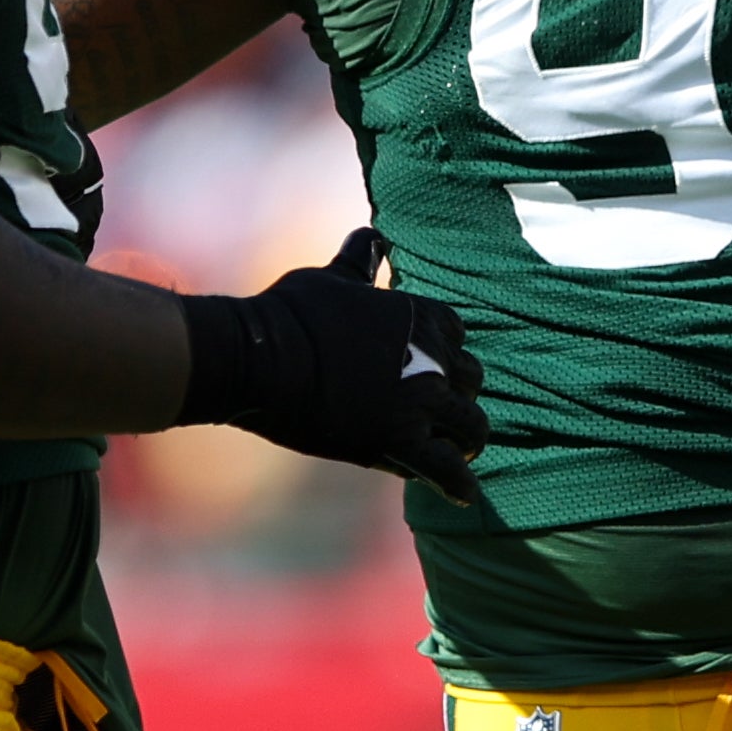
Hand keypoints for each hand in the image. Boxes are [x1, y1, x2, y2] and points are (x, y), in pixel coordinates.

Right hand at [175, 231, 488, 501]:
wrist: (260, 359)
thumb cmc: (290, 314)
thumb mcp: (332, 277)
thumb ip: (361, 261)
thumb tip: (375, 236)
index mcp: (420, 314)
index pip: (457, 335)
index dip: (446, 353)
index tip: (434, 367)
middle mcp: (432, 357)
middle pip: (471, 381)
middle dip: (460, 396)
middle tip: (446, 414)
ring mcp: (420, 402)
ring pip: (471, 426)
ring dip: (467, 439)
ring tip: (460, 451)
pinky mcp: (400, 442)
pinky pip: (447, 468)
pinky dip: (459, 483)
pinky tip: (463, 494)